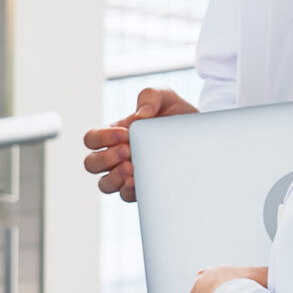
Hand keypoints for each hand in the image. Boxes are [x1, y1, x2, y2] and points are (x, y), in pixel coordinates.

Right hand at [82, 88, 198, 201]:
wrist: (201, 136)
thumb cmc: (176, 116)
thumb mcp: (165, 98)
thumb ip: (150, 96)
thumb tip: (141, 115)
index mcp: (114, 134)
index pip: (92, 139)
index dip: (101, 138)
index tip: (126, 133)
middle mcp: (116, 156)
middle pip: (91, 164)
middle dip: (105, 158)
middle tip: (127, 151)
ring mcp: (127, 174)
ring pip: (104, 184)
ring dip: (113, 178)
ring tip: (131, 169)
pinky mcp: (142, 189)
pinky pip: (126, 196)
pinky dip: (129, 191)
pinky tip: (140, 182)